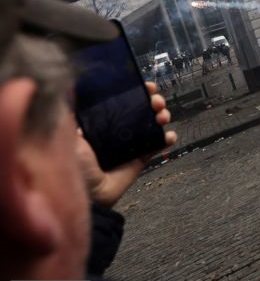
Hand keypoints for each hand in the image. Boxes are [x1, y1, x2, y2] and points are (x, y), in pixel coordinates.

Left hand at [76, 82, 177, 207]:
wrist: (89, 194)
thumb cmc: (76, 166)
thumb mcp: (70, 136)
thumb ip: (74, 115)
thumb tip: (71, 91)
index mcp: (102, 122)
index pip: (123, 101)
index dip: (136, 91)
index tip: (145, 85)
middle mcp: (119, 130)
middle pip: (142, 109)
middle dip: (153, 101)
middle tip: (156, 101)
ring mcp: (132, 144)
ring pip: (153, 124)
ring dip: (162, 116)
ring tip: (163, 116)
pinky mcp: (141, 158)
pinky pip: (158, 145)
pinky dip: (167, 139)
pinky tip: (169, 135)